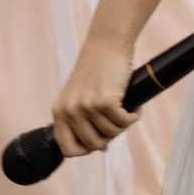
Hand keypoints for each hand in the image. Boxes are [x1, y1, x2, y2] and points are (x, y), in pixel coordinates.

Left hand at [52, 34, 139, 158]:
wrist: (106, 44)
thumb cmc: (96, 70)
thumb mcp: (78, 96)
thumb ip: (80, 120)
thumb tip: (100, 148)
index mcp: (59, 111)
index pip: (67, 148)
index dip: (85, 150)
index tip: (98, 142)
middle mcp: (70, 111)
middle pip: (94, 145)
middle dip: (110, 137)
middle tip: (116, 122)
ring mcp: (86, 107)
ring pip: (112, 133)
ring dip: (123, 124)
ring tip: (125, 108)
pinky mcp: (105, 101)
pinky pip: (124, 122)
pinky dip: (133, 116)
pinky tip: (134, 106)